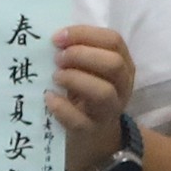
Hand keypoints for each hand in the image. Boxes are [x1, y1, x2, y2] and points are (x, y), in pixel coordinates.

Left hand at [51, 24, 136, 170]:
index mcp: (122, 64)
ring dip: (75, 79)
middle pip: (113, 64)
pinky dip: (61, 107)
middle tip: (57, 58)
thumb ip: (75, 52)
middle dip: (82, 56)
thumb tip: (51, 37)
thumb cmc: (84, 92)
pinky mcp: (91, 130)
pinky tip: (48, 98)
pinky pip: (79, 120)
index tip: (57, 37)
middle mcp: (121, 86)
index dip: (85, 35)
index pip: (113, 41)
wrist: (92, 135)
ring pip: (103, 92)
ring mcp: (109, 110)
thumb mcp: (86, 70)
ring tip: (55, 77)